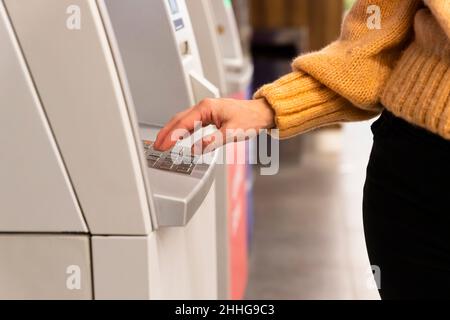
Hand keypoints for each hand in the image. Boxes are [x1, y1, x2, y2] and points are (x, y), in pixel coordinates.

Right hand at [153, 98, 274, 152]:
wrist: (262, 113)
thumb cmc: (250, 119)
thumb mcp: (232, 132)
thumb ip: (212, 141)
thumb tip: (195, 149)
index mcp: (207, 108)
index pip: (183, 123)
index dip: (171, 136)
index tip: (162, 146)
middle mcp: (204, 107)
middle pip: (179, 120)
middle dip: (166, 133)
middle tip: (157, 146)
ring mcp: (206, 111)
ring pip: (183, 121)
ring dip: (172, 131)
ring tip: (163, 142)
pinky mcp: (210, 116)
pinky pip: (191, 123)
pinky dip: (182, 130)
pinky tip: (179, 137)